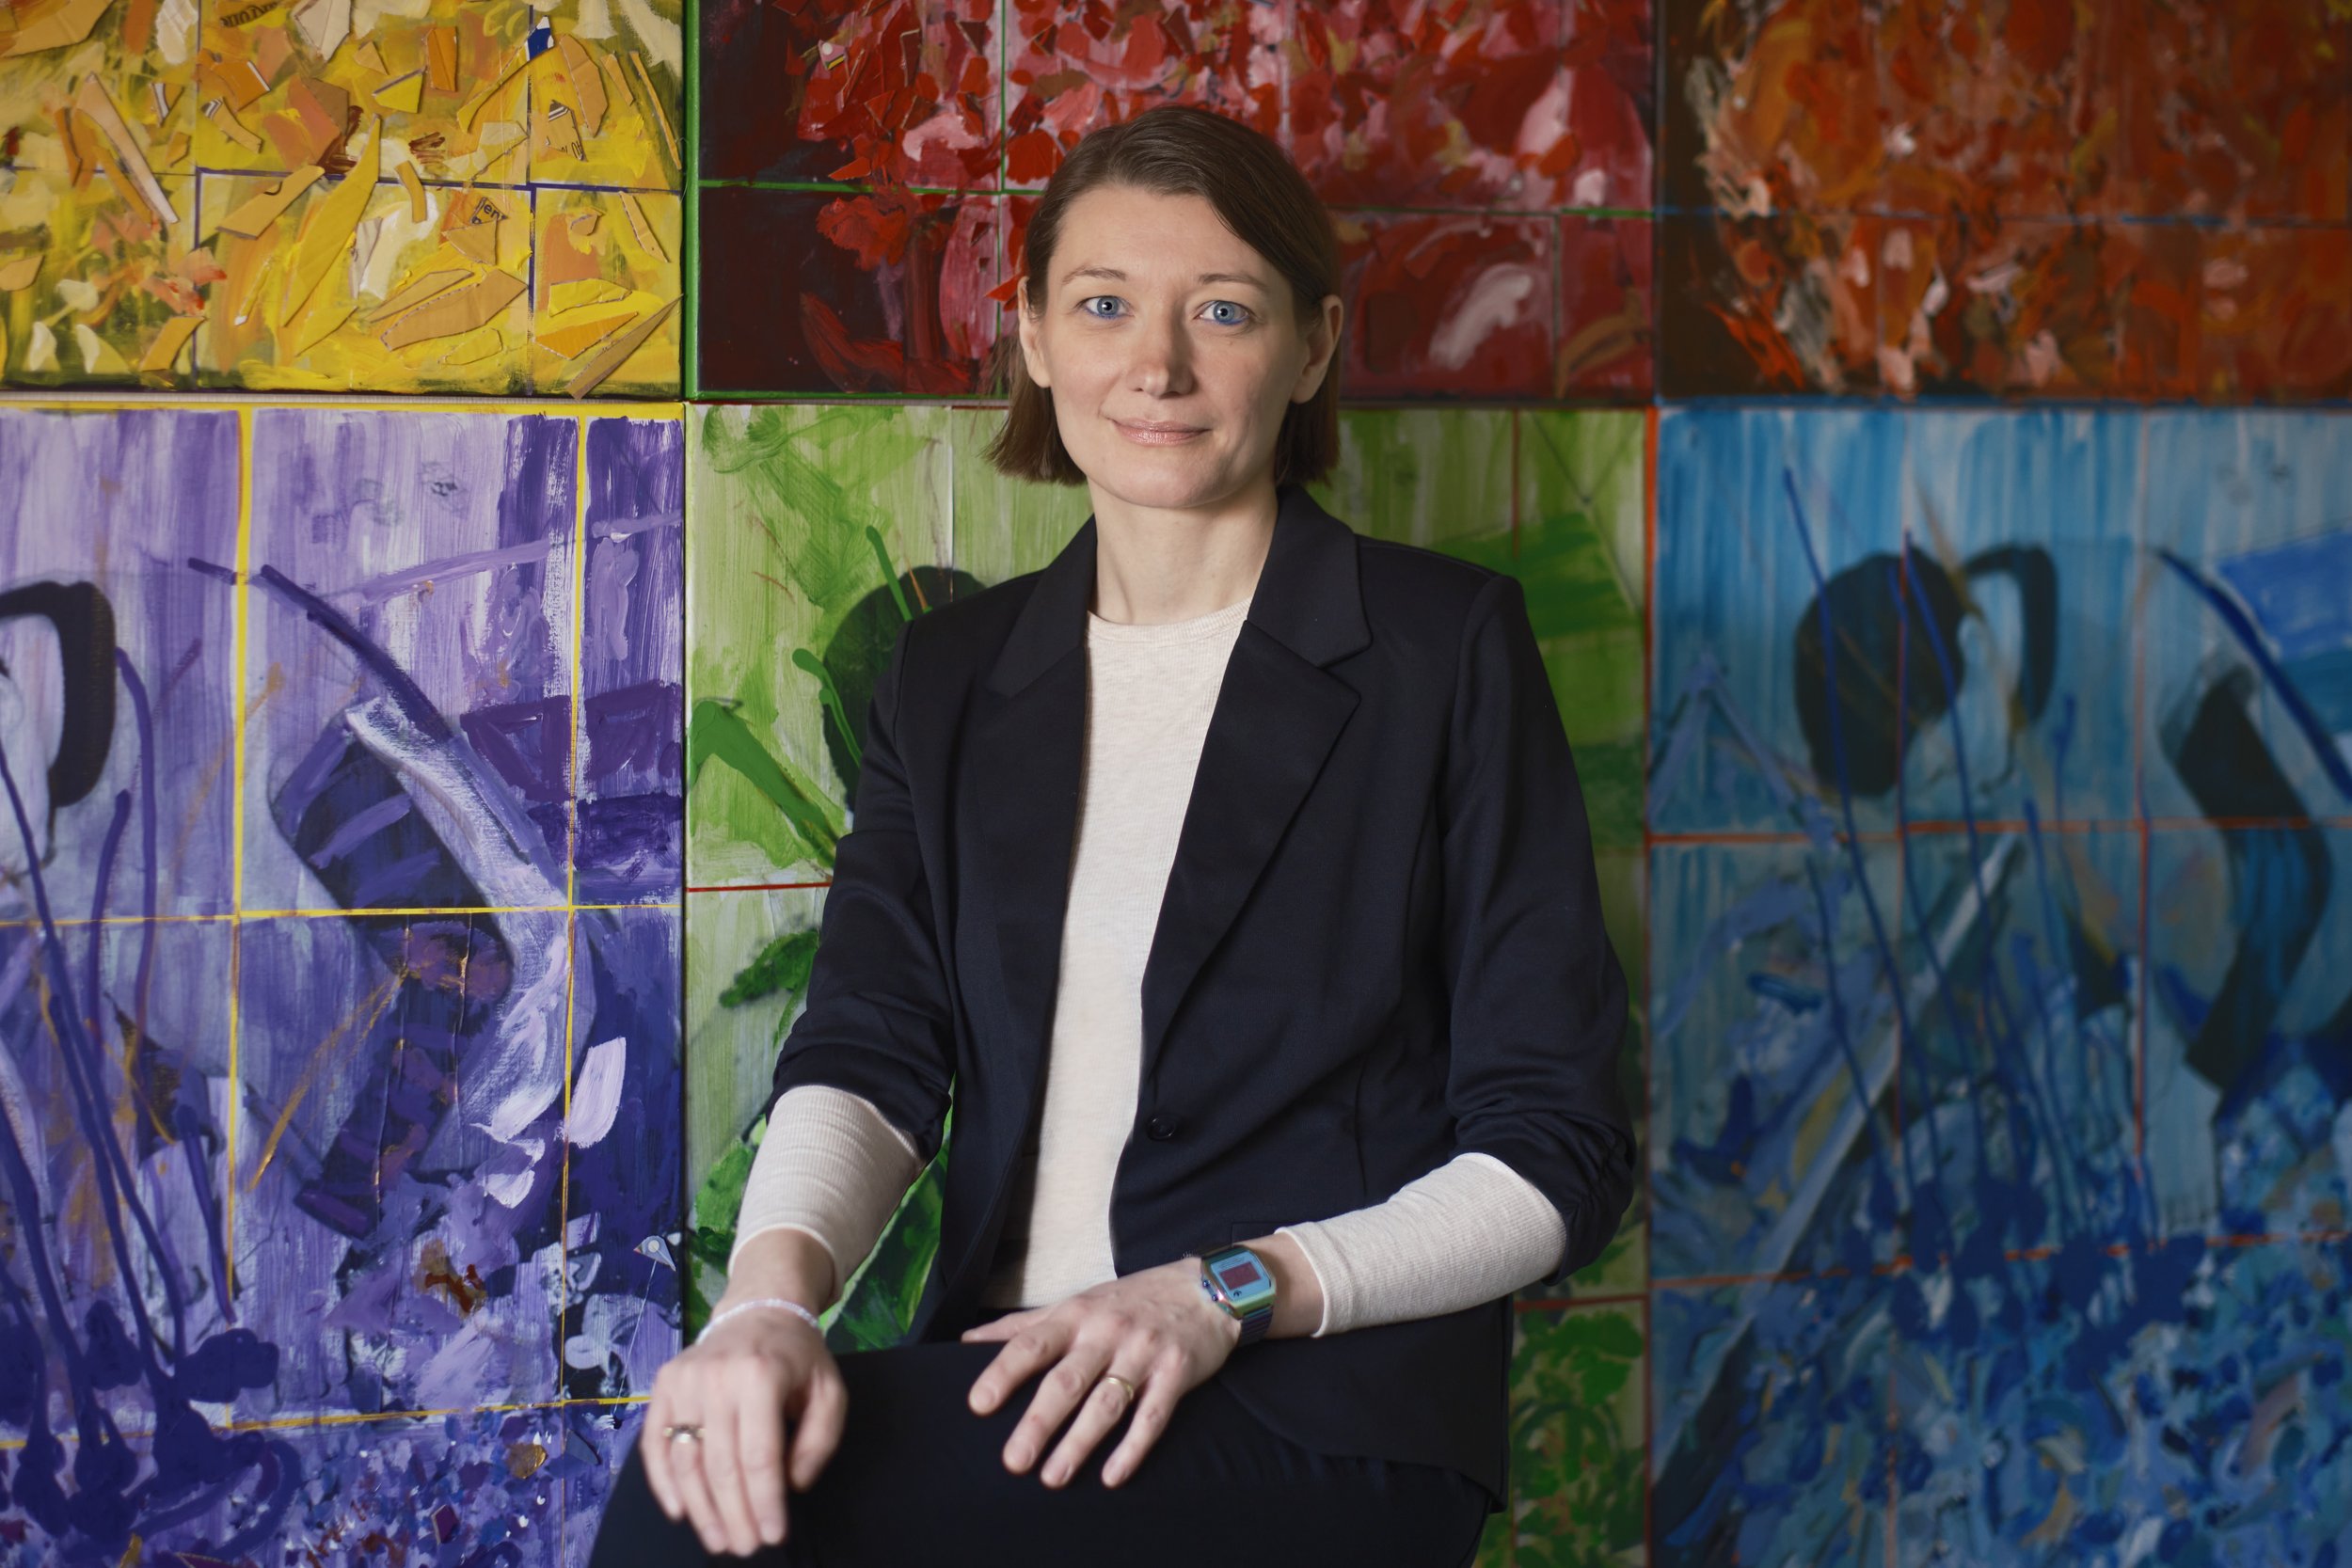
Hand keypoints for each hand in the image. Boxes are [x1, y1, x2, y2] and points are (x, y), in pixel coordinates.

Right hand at [643, 1304, 844, 1556]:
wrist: (760, 1309)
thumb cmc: (798, 1357)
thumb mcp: (829, 1391)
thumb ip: (819, 1442)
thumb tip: (790, 1486)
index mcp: (761, 1376)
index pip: (760, 1456)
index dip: (765, 1503)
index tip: (773, 1535)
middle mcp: (715, 1377)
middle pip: (721, 1465)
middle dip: (734, 1515)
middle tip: (746, 1548)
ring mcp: (683, 1380)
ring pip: (686, 1461)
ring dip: (702, 1509)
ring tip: (719, 1540)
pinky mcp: (663, 1385)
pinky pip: (656, 1443)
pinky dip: (664, 1482)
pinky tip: (681, 1512)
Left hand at [959, 1257, 1239, 1489]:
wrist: (1207, 1288)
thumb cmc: (1130, 1300)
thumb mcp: (1077, 1302)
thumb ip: (1023, 1324)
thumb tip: (966, 1341)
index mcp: (1077, 1315)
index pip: (1032, 1344)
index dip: (1004, 1373)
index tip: (978, 1404)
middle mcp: (1107, 1333)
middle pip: (1067, 1381)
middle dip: (1038, 1422)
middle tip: (1013, 1461)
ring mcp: (1143, 1353)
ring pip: (1107, 1403)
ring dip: (1079, 1443)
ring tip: (1053, 1477)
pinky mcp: (1176, 1373)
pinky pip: (1153, 1416)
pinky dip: (1132, 1448)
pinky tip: (1112, 1476)